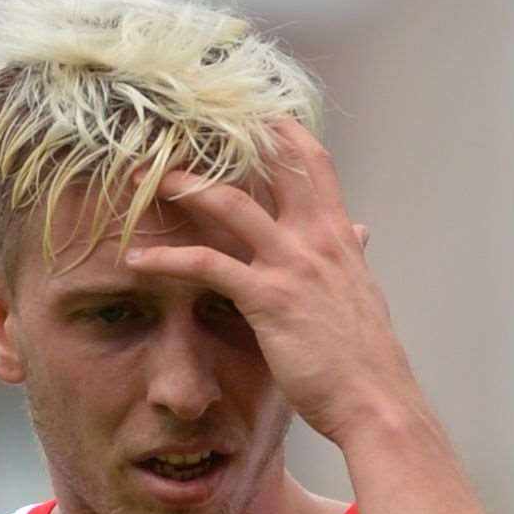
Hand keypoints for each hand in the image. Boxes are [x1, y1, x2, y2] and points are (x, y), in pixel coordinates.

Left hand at [125, 119, 415, 446]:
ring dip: (183, 186)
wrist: (375, 400)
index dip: (279, 130)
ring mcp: (292, 265)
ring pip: (230, 205)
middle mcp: (318, 238)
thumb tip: (360, 231)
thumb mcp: (362, 292)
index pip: (312, 161)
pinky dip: (168, 259)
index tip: (246, 113)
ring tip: (144, 178)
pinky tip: (138, 260)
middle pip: (271, 164)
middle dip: (226, 140)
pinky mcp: (268, 298)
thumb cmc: (364, 357)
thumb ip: (352, 255)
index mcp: (338, 235)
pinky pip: (208, 266)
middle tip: (181, 128)